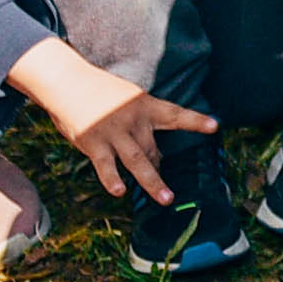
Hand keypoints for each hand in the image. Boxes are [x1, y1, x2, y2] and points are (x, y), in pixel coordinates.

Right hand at [9, 37, 214, 202]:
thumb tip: (150, 156)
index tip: (215, 126)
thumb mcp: (126, 100)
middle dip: (159, 167)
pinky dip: (112, 179)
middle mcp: (133, 119)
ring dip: (153, 182)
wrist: (67, 82)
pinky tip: (119, 191)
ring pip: (138, 161)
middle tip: (168, 192)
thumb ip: (138, 125)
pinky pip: (106, 166)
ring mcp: (114, 132)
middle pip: (153, 148)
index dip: (196, 121)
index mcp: (145, 105)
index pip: (175, 114)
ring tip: (167, 199)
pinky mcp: (94, 143)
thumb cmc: (98, 93)